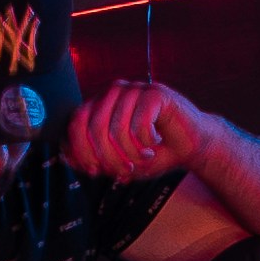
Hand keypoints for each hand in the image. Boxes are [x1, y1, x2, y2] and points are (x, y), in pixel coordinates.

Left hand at [70, 76, 208, 180]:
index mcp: (100, 104)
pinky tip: (156, 142)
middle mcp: (114, 93)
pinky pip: (140, 123)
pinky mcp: (155, 93)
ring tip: (144, 157)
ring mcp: (134, 90)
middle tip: (124, 170)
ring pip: (117, 129)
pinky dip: (146, 142)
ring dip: (131, 154)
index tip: (95, 170)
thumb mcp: (119, 161)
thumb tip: (66, 156)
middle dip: (108, 157)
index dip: (81, 150)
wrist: (192, 145)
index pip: (77, 122)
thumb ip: (93, 158)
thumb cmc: (155, 151)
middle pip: (95, 127)